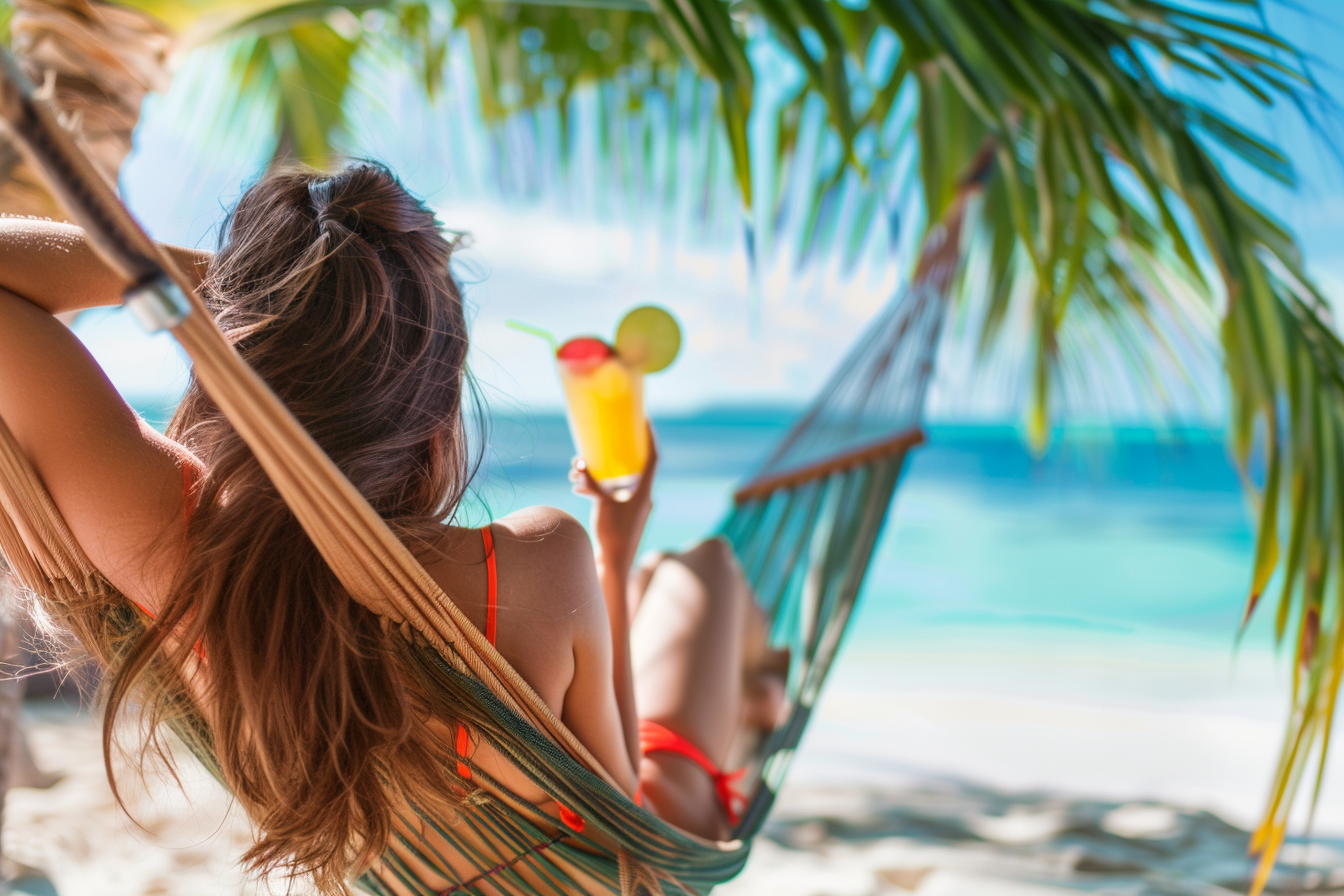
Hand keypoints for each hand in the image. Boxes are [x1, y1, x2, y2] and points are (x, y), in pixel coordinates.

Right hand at [570, 425, 657, 578]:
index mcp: (645, 491)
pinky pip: (613, 493)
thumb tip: (579, 463)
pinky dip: (599, 488)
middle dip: (610, 457)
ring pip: (618, 481)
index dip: (650, 437)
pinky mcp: (625, 513)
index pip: (653, 457)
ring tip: (575, 474)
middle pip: (631, 467)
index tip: (644, 420)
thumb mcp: (601, 504)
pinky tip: (579, 488)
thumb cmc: (613, 535)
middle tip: (593, 448)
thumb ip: (591, 482)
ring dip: (599, 475)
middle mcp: (644, 496)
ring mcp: (635, 505)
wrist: (614, 565)